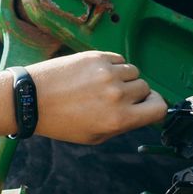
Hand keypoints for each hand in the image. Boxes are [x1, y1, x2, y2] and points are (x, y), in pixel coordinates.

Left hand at [22, 51, 166, 144]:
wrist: (32, 99)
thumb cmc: (61, 121)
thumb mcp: (94, 136)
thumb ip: (122, 125)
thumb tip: (142, 112)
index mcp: (119, 119)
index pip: (160, 108)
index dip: (155, 107)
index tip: (147, 106)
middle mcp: (117, 95)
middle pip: (146, 88)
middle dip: (135, 93)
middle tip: (114, 98)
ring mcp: (108, 73)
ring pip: (133, 71)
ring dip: (124, 78)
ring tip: (103, 85)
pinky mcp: (97, 57)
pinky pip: (119, 59)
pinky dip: (113, 66)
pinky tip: (96, 74)